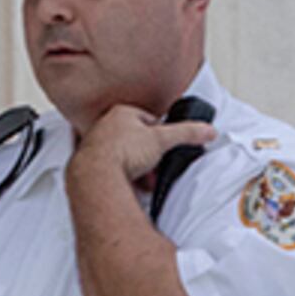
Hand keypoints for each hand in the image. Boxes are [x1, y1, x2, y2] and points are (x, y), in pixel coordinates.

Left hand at [71, 102, 215, 192]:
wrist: (95, 176)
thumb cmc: (121, 152)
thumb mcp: (163, 140)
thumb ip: (187, 133)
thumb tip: (207, 130)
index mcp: (120, 112)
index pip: (149, 120)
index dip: (160, 136)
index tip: (164, 148)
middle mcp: (103, 125)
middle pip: (135, 140)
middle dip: (148, 155)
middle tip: (154, 166)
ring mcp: (93, 144)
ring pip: (122, 155)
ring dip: (136, 167)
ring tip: (143, 178)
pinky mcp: (87, 163)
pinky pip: (110, 168)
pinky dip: (121, 175)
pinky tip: (128, 183)